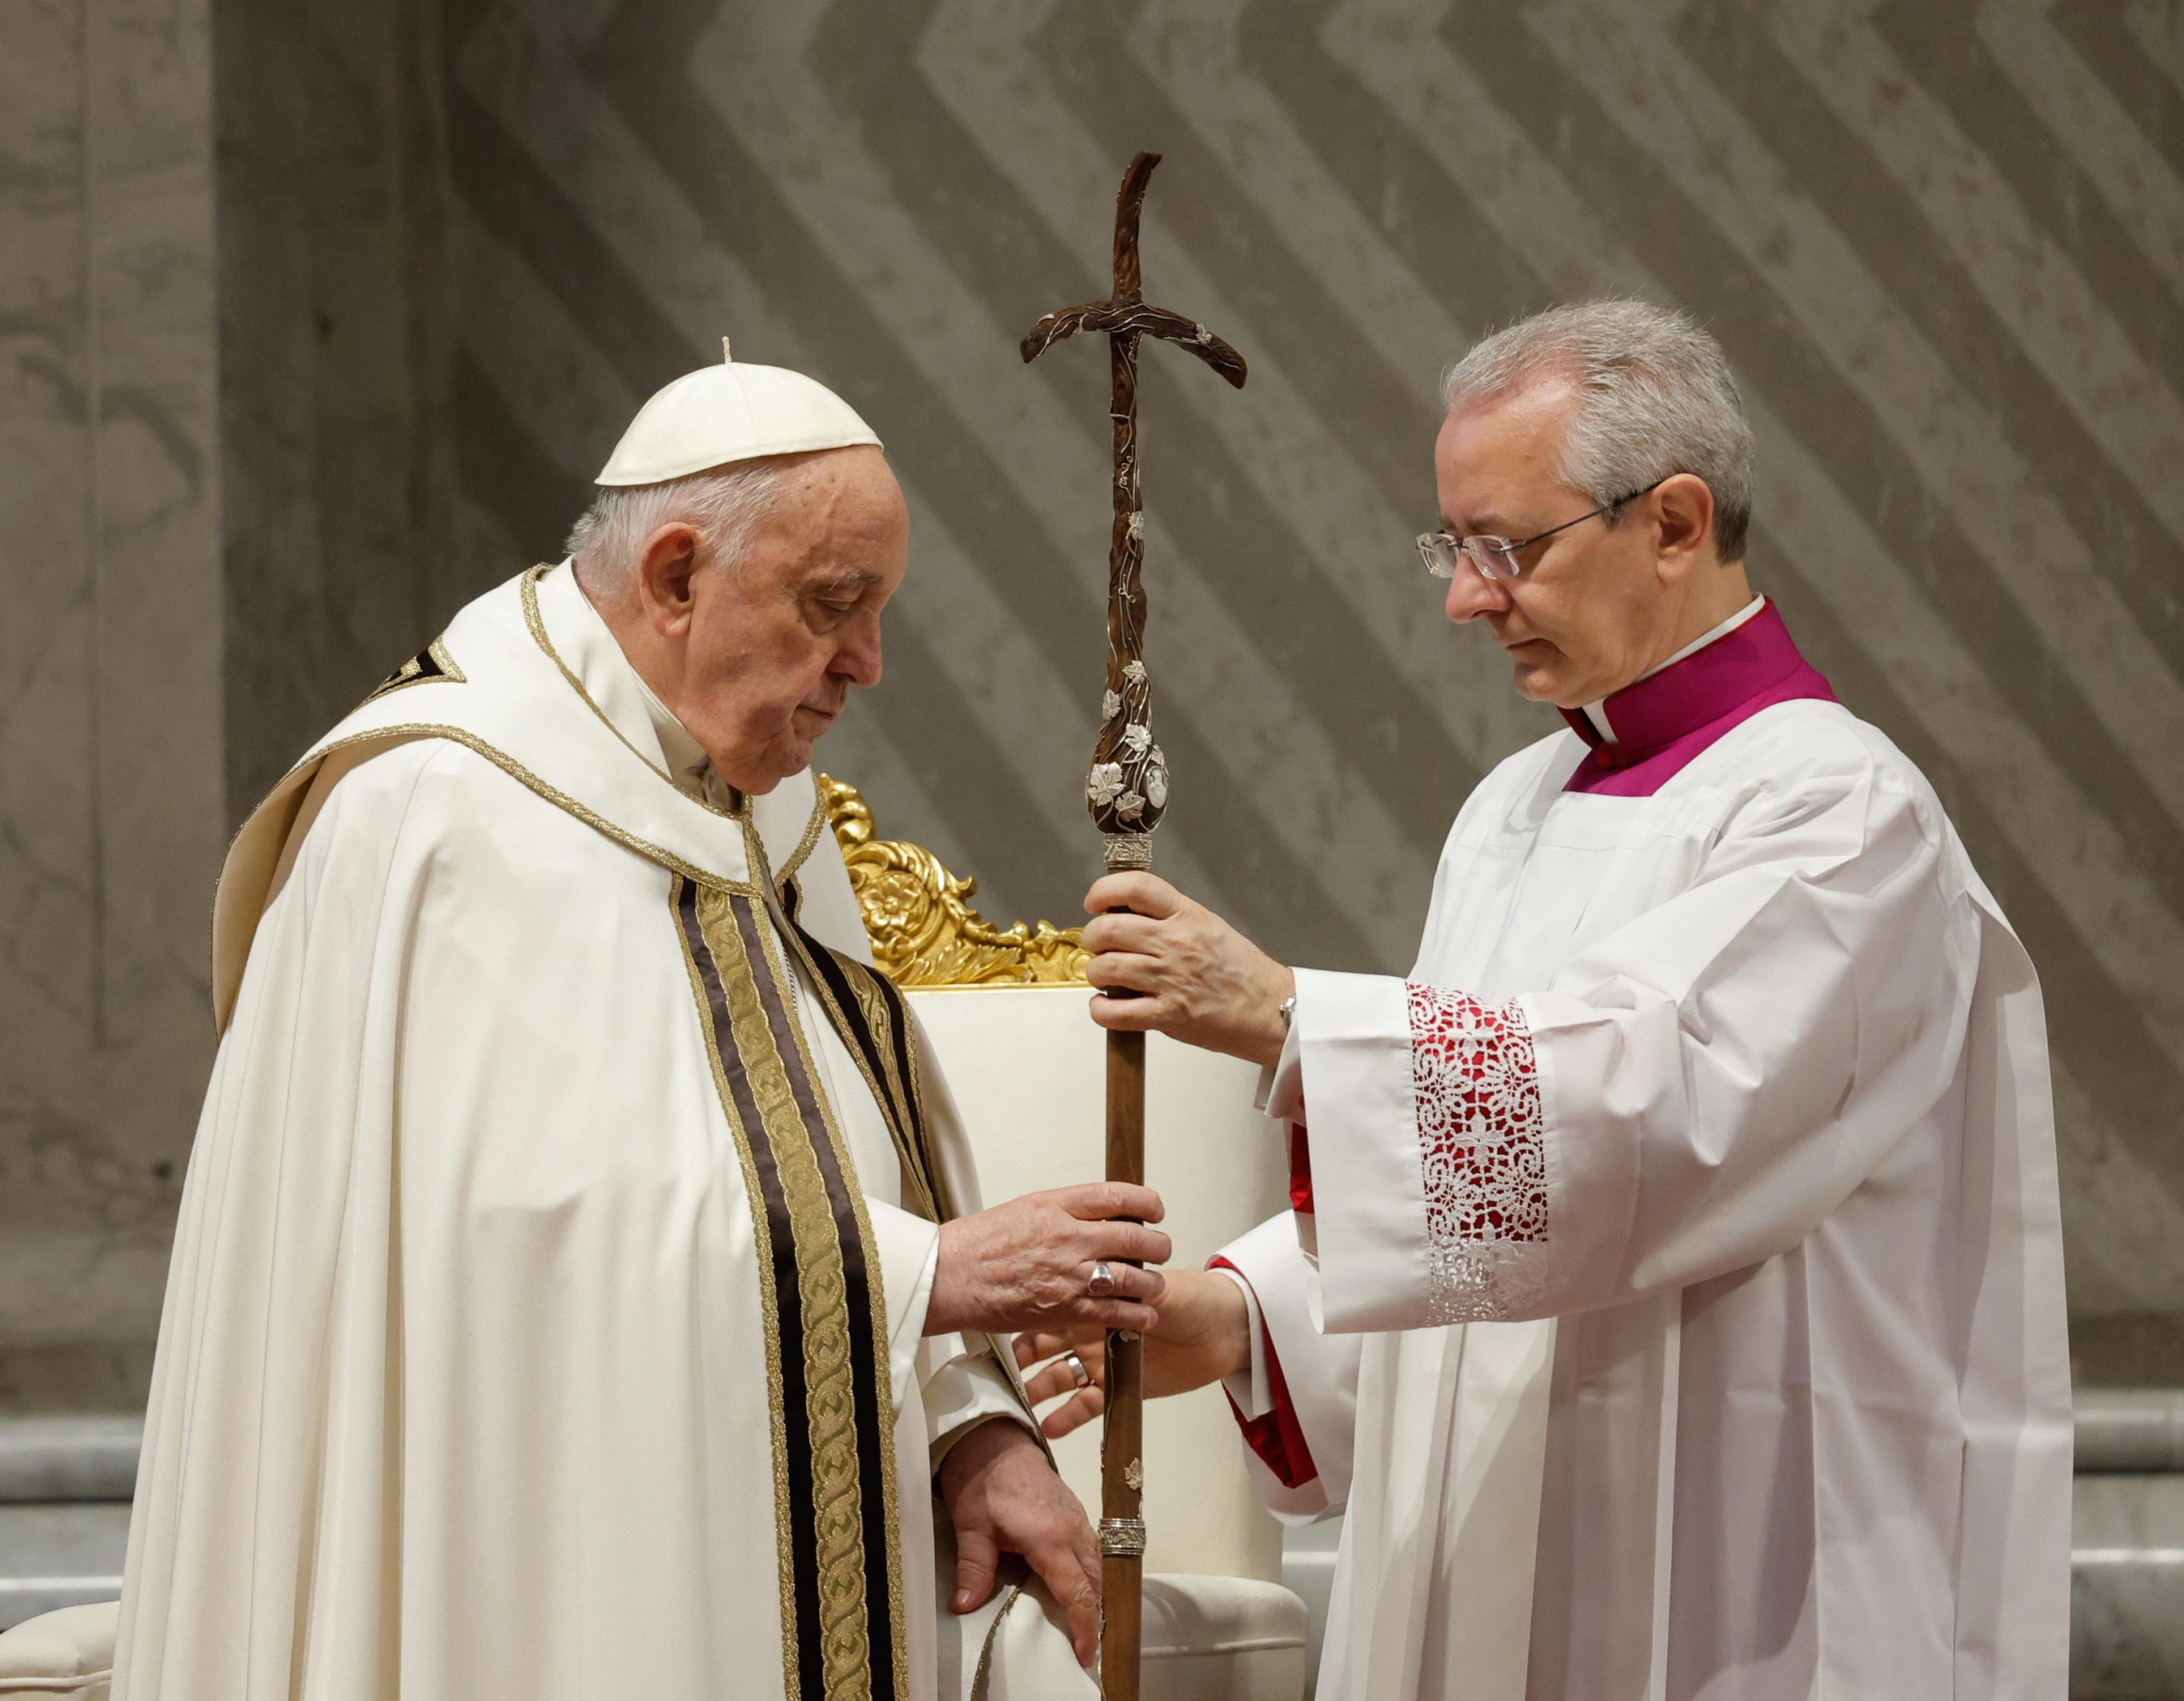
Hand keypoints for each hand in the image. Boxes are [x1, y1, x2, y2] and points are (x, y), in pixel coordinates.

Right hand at [927, 1184, 1171, 1336]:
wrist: (949, 1277)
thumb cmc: (979, 1244)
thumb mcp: (1025, 1208)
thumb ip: (1065, 1211)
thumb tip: (1099, 1215)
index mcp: (1058, 1205)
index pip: (1119, 1196)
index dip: (1147, 1202)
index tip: (1155, 1209)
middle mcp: (1070, 1237)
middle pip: (1137, 1237)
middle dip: (1157, 1244)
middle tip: (1158, 1248)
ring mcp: (1071, 1274)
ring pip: (1135, 1277)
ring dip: (1152, 1282)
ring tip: (1153, 1284)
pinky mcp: (1067, 1309)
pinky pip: (1117, 1313)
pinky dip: (1138, 1315)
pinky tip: (1144, 1315)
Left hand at [939, 1418, 1101, 1665]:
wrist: (993, 1437)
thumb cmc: (981, 1479)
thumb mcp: (971, 1526)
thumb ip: (974, 1568)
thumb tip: (964, 1606)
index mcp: (1050, 1537)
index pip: (1077, 1591)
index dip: (1085, 1626)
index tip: (1085, 1654)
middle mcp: (1072, 1529)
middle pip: (1095, 1582)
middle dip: (1095, 1615)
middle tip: (1085, 1646)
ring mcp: (1077, 1517)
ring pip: (1098, 1564)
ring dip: (1095, 1594)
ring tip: (1084, 1621)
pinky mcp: (1074, 1510)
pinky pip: (1093, 1548)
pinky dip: (1092, 1572)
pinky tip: (1079, 1584)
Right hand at [1011, 1267, 1252, 1438]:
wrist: (1225, 1329)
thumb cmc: (1192, 1296)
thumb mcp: (1153, 1285)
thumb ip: (1123, 1286)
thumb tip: (1094, 1275)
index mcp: (1095, 1301)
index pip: (1051, 1309)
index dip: (1025, 1319)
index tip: (999, 1327)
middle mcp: (1091, 1331)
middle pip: (1045, 1346)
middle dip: (1021, 1358)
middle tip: (999, 1371)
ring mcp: (1103, 1362)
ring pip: (1060, 1378)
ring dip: (1039, 1390)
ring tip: (1018, 1404)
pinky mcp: (1119, 1390)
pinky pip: (1086, 1407)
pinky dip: (1067, 1418)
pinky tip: (1048, 1428)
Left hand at [1082, 874, 1295, 1066]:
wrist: (1271, 1010)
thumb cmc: (1242, 971)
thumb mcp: (1209, 926)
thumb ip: (1169, 916)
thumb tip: (1124, 912)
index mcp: (1186, 915)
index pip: (1135, 886)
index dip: (1103, 891)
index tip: (1095, 903)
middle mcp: (1175, 943)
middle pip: (1108, 929)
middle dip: (1093, 938)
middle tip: (1098, 946)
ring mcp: (1170, 980)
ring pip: (1105, 968)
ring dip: (1096, 974)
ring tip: (1106, 978)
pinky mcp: (1168, 1015)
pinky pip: (1113, 1012)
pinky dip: (1100, 1010)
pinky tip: (1106, 1006)